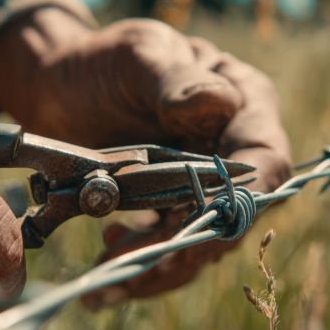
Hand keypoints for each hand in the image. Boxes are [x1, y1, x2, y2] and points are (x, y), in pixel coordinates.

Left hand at [0, 7, 289, 304]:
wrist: (62, 87)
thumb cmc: (106, 64)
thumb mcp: (139, 59)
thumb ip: (176, 81)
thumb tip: (220, 104)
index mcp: (245, 103)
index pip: (267, 161)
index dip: (241, 203)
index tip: (199, 231)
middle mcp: (236, 150)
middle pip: (235, 215)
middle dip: (186, 246)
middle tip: (133, 264)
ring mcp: (209, 184)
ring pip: (203, 241)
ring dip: (160, 265)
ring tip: (110, 271)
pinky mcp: (178, 209)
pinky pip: (174, 247)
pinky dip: (143, 262)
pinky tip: (108, 250)